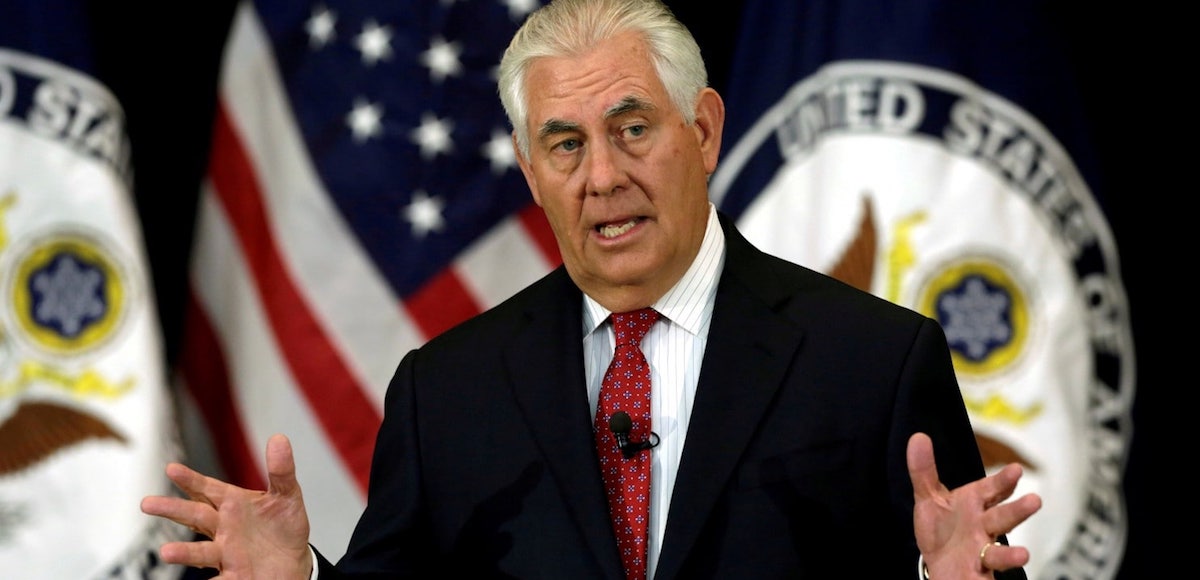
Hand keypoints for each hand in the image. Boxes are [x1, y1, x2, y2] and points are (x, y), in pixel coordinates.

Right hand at [140, 434, 313, 577]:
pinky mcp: (235, 576)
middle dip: (172, 510)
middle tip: (147, 504)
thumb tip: (279, 438)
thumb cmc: (283, 527)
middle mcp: (224, 528)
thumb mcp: (287, 496)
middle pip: (194, 516)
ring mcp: (226, 553)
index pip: (207, 489)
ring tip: (167, 553)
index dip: (191, 479)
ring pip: (200, 552)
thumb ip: (281, 470)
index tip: (171, 469)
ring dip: (183, 552)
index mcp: (233, 504)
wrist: (294, 562)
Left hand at [907, 432, 1041, 577]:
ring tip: (1024, 555)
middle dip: (1018, 510)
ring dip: (1011, 555)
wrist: (938, 562)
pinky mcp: (977, 572)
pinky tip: (1003, 575)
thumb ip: (923, 470)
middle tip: (1035, 500)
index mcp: (974, 503)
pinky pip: (987, 575)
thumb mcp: (929, 497)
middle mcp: (983, 526)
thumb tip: (917, 436)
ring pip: (999, 552)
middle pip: (1003, 518)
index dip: (1003, 481)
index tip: (1016, 470)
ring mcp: (982, 550)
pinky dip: (995, 574)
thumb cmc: (942, 526)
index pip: (992, 489)